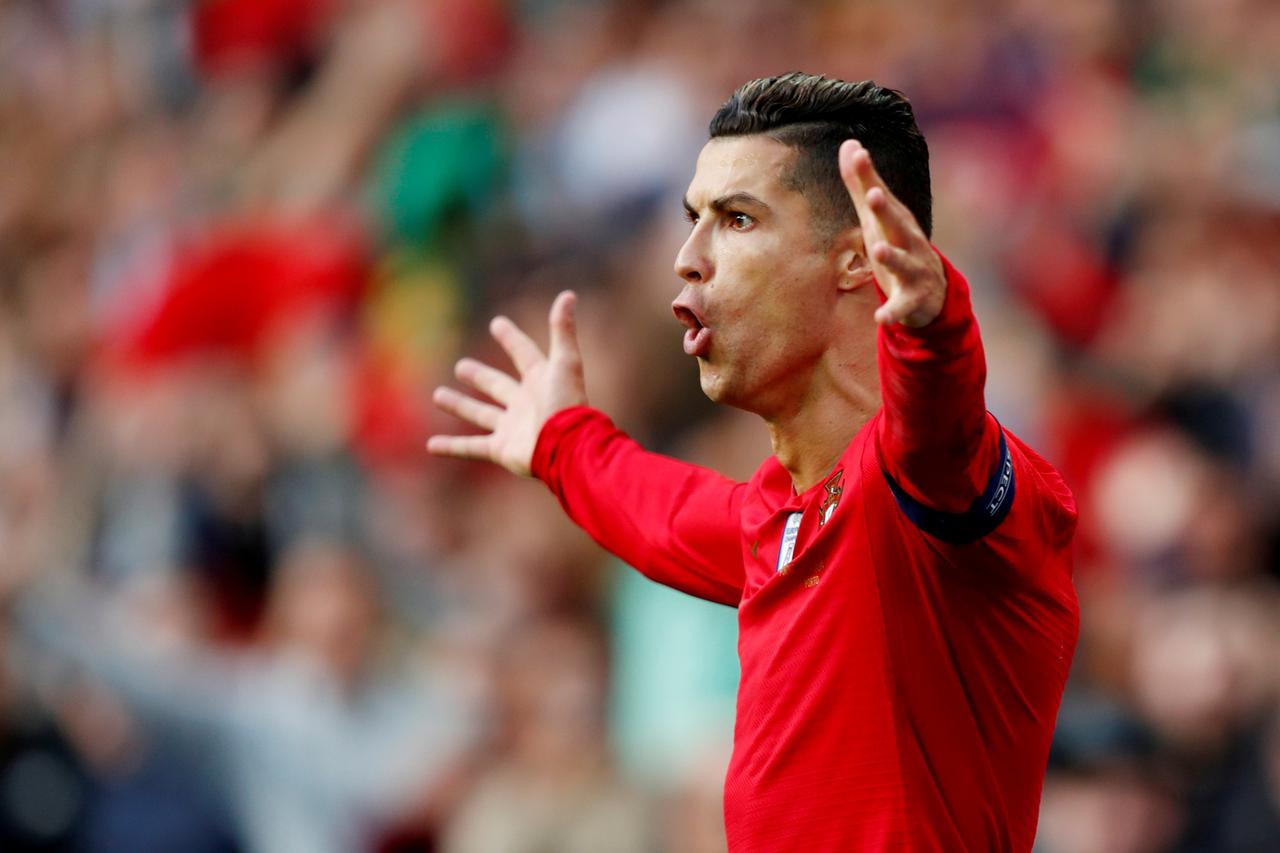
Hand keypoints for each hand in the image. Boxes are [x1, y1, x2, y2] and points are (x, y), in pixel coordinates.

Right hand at [427, 291, 586, 475]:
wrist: (566, 447)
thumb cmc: (566, 404)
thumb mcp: (565, 362)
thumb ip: (562, 329)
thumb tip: (568, 294)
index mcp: (540, 381)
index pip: (524, 354)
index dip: (511, 339)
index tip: (497, 323)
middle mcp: (525, 404)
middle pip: (498, 386)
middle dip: (479, 376)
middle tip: (461, 366)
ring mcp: (512, 428)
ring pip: (481, 414)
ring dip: (460, 406)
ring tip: (438, 396)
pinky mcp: (502, 449)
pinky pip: (471, 447)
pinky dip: (451, 447)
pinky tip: (431, 445)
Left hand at [838, 139, 945, 327]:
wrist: (933, 294)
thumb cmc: (899, 247)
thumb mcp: (877, 218)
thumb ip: (862, 184)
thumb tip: (850, 144)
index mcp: (897, 222)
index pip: (881, 195)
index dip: (869, 176)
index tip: (858, 153)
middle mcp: (909, 242)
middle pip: (898, 224)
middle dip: (887, 210)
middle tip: (874, 194)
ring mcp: (913, 270)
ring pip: (905, 263)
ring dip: (894, 257)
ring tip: (879, 249)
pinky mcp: (913, 299)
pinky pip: (902, 307)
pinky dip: (892, 312)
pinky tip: (880, 318)